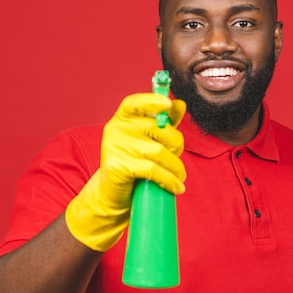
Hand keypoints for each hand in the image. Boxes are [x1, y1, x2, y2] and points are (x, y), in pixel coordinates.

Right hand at [65, 93, 186, 251]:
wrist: (113, 191)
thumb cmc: (134, 161)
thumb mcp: (149, 138)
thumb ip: (164, 120)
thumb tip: (180, 104)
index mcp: (124, 117)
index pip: (135, 102)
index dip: (152, 100)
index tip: (168, 104)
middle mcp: (117, 129)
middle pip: (159, 129)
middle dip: (176, 145)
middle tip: (177, 157)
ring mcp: (116, 147)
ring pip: (159, 152)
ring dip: (175, 167)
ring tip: (179, 176)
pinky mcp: (119, 167)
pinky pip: (153, 171)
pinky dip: (169, 180)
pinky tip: (176, 186)